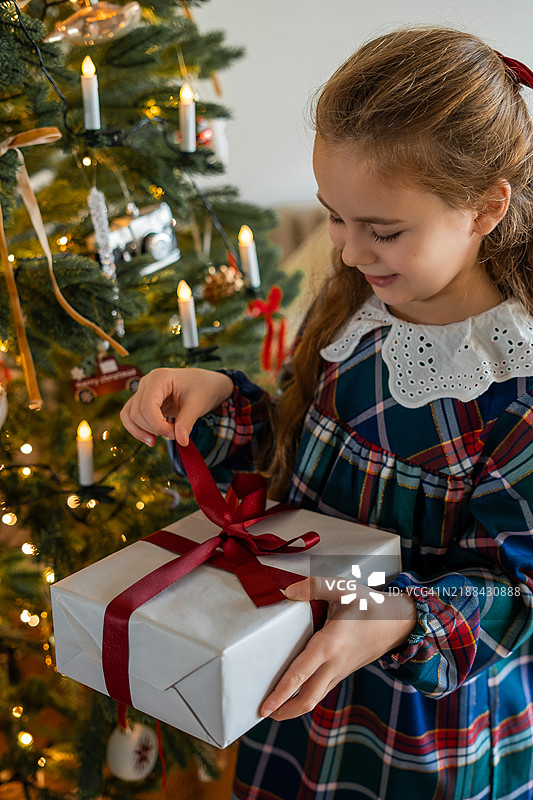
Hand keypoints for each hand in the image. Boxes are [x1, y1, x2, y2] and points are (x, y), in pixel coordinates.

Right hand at [120, 367, 233, 446]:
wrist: (205, 384)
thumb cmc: (202, 389)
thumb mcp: (198, 404)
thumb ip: (187, 422)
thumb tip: (181, 441)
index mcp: (160, 377)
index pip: (147, 406)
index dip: (157, 425)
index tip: (175, 434)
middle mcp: (146, 382)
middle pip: (137, 413)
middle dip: (154, 429)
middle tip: (175, 434)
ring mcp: (142, 391)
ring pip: (129, 416)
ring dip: (142, 432)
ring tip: (161, 438)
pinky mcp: (142, 401)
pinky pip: (131, 417)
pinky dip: (138, 430)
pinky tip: (152, 438)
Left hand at [260, 576, 416, 720]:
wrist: (397, 622)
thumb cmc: (368, 605)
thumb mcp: (342, 588)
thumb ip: (314, 587)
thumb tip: (288, 591)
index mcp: (330, 644)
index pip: (300, 673)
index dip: (281, 692)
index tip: (265, 707)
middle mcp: (334, 663)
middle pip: (307, 698)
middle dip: (284, 710)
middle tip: (263, 713)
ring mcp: (340, 671)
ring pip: (315, 698)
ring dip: (294, 707)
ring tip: (274, 709)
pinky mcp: (343, 671)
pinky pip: (322, 690)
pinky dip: (307, 696)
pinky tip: (297, 693)